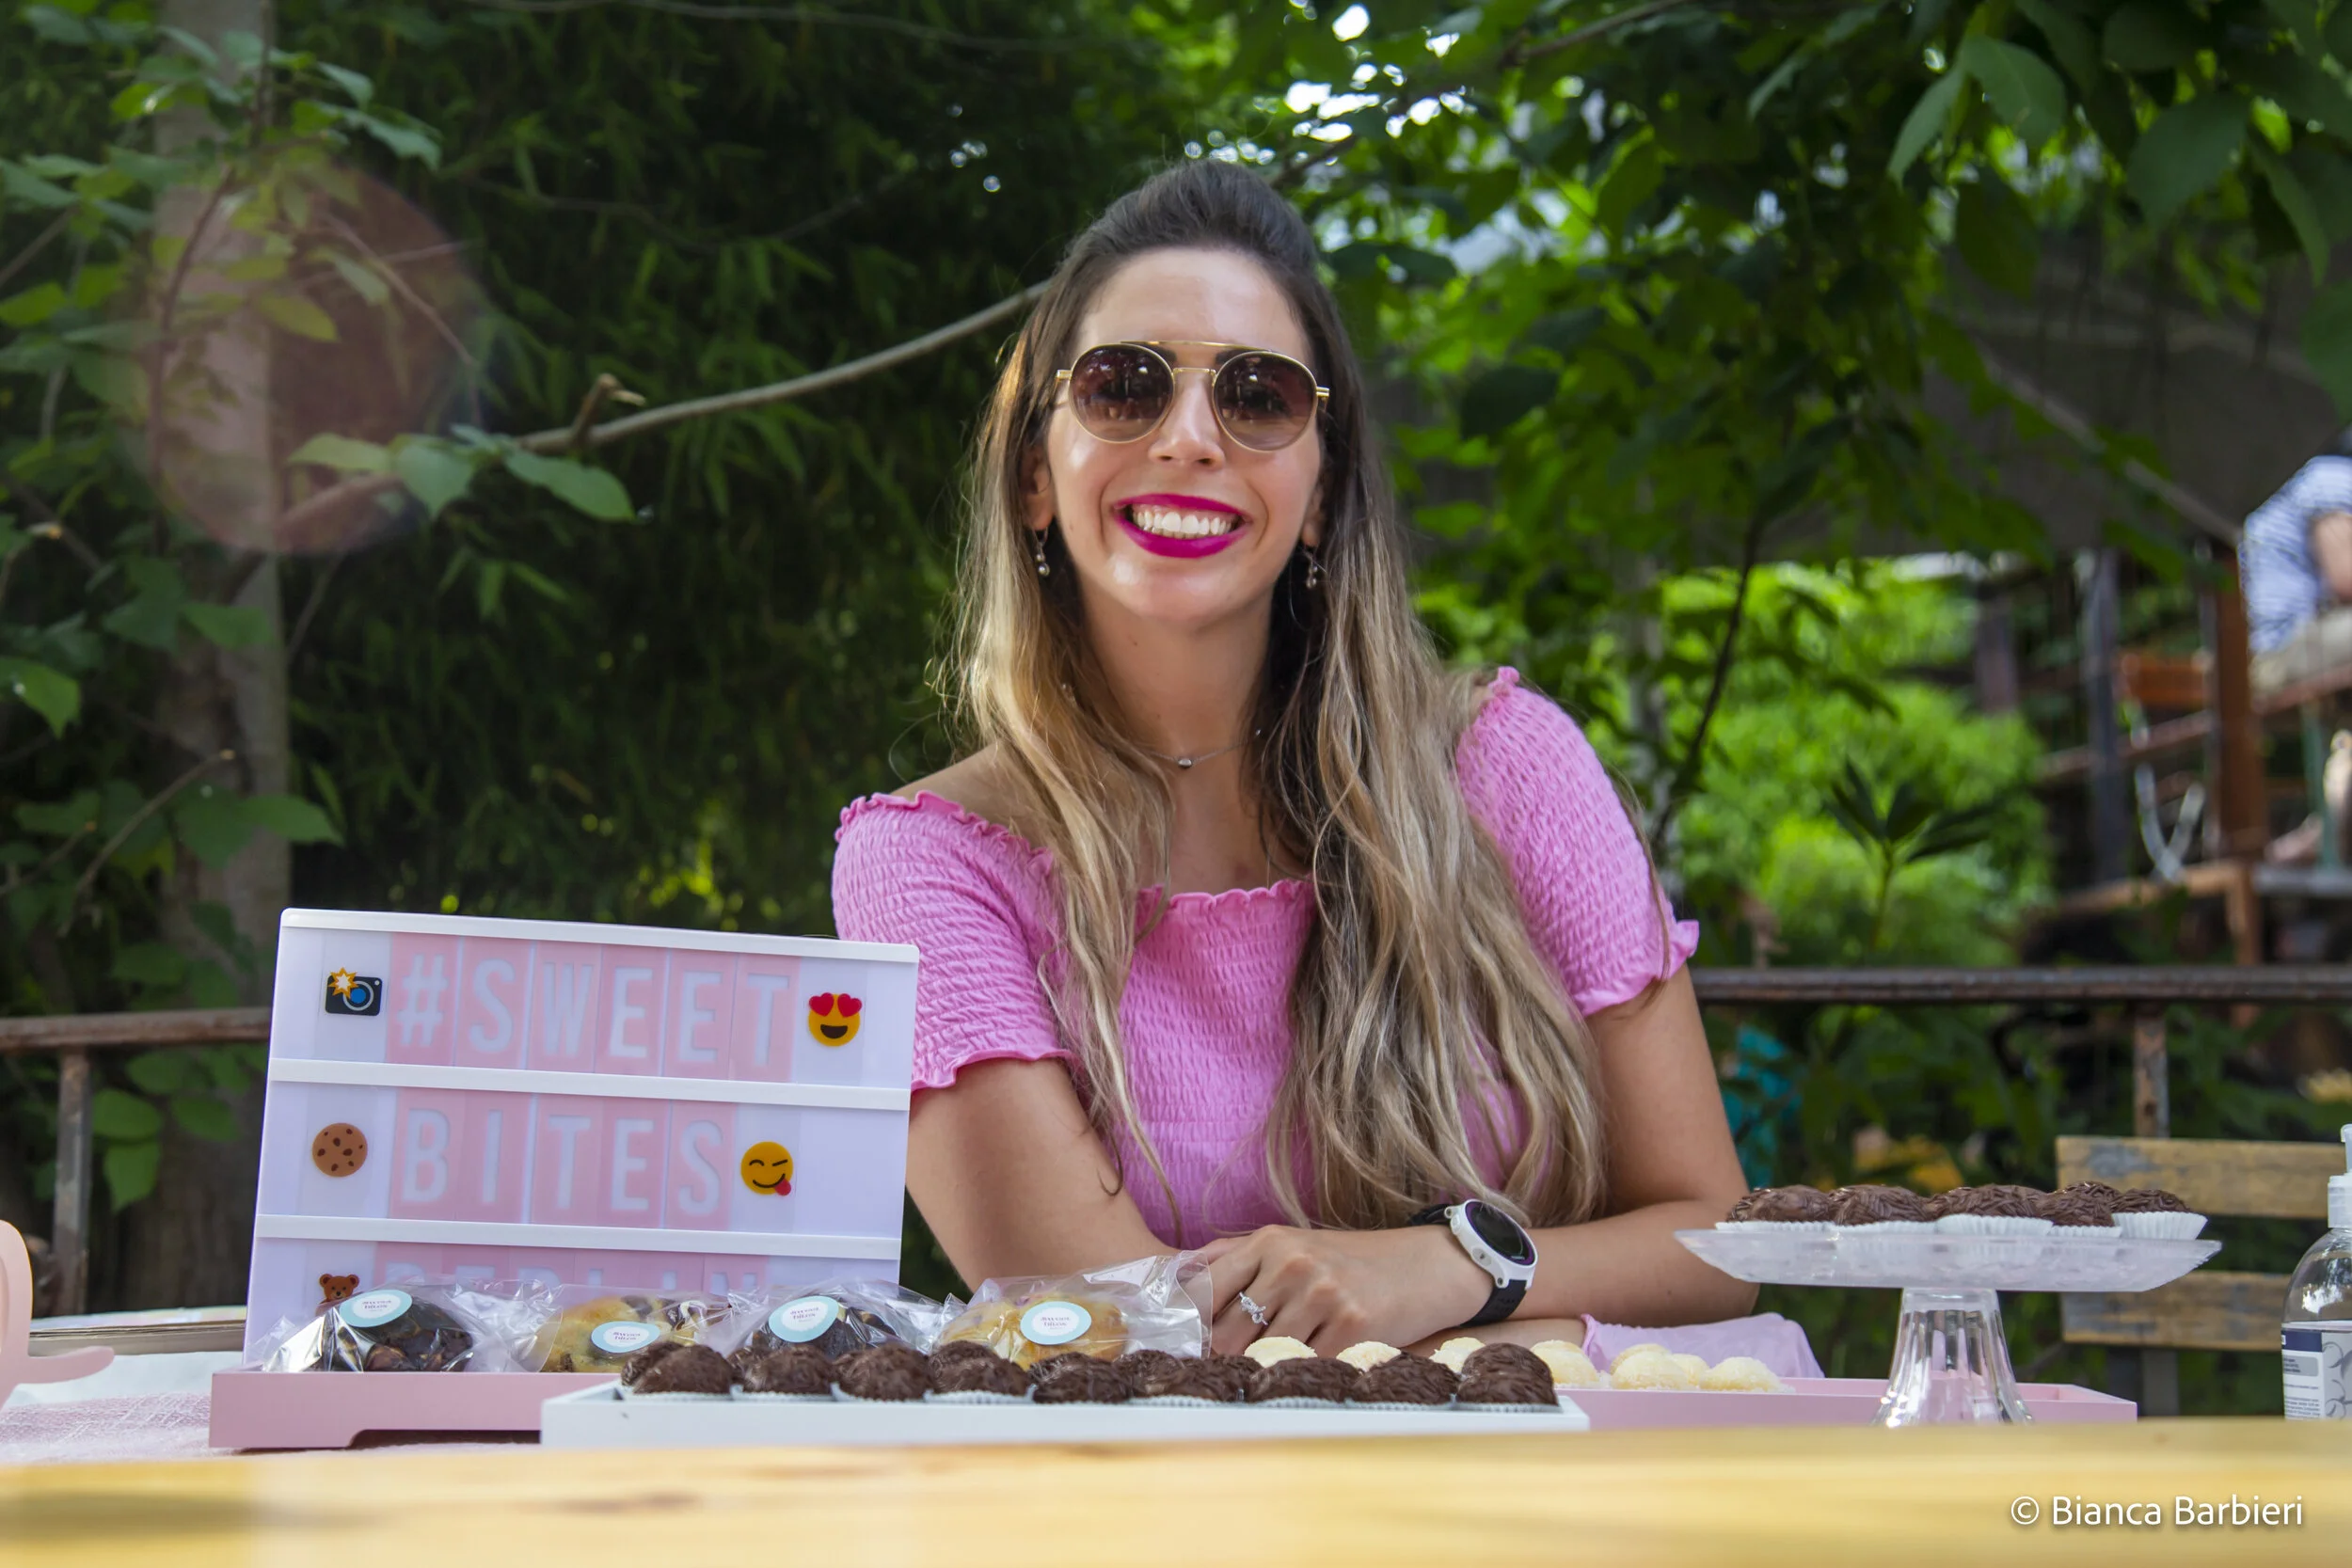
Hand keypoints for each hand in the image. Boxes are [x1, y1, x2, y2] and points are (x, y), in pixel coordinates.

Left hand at [1194, 1224, 1491, 1356]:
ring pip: (1263, 1355)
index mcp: (1269, 1241)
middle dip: (1223, 1360)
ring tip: (1267, 1374)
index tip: (1185, 1350)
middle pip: (1227, 1334)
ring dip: (1261, 1372)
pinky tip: (1305, 1372)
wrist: (1425, 1265)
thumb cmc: (1350, 1259)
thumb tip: (1177, 1275)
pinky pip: (1306, 1366)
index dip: (1189, 1328)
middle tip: (1224, 1375)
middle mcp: (1291, 1263)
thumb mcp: (1291, 1241)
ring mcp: (1323, 1294)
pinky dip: (1299, 1376)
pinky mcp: (1353, 1326)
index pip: (1204, 1292)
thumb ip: (1232, 1255)